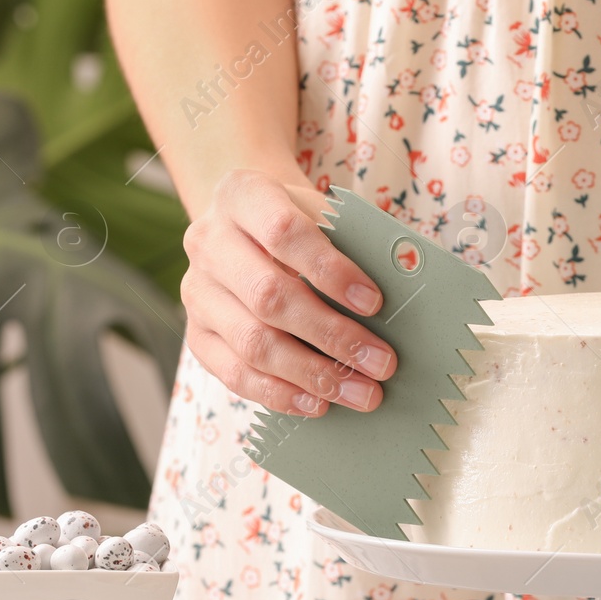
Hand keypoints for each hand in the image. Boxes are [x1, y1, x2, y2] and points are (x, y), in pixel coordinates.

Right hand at [180, 170, 396, 414]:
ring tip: (361, 393)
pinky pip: (234, 374)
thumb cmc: (302, 225)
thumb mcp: (326, 215)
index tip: (374, 302)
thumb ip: (355, 245)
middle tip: (382, 363)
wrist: (249, 227)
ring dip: (313, 375)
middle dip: (332, 335)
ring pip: (252, 342)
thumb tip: (403, 291)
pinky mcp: (197, 333)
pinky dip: (280, 394)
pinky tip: (319, 403)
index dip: (330, 270)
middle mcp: (209, 242)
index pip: (284, 232)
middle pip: (269, 296)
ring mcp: (197, 291)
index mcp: (243, 196)